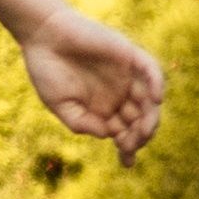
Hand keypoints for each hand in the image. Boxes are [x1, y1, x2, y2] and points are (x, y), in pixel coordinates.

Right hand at [20, 8, 165, 163]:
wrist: (41, 35)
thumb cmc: (47, 69)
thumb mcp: (60, 105)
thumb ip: (81, 123)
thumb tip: (107, 135)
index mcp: (104, 108)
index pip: (125, 132)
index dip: (129, 149)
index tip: (127, 163)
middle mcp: (119, 93)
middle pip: (140, 120)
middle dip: (139, 136)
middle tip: (130, 145)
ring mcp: (126, 75)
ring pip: (149, 100)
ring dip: (150, 117)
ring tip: (143, 131)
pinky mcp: (128, 54)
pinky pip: (150, 70)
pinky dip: (157, 83)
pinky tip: (156, 100)